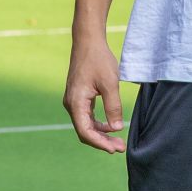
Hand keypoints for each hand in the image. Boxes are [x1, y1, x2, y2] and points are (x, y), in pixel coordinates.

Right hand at [62, 35, 126, 153]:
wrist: (88, 41)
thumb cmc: (98, 60)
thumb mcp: (110, 83)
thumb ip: (113, 106)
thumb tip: (117, 128)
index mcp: (76, 103)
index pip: (85, 132)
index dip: (100, 143)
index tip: (115, 149)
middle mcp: (71, 104)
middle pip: (85, 131)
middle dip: (102, 141)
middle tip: (120, 148)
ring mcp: (74, 101)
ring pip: (86, 125)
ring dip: (101, 134)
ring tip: (118, 140)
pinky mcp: (79, 97)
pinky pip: (87, 116)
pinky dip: (98, 124)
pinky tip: (111, 126)